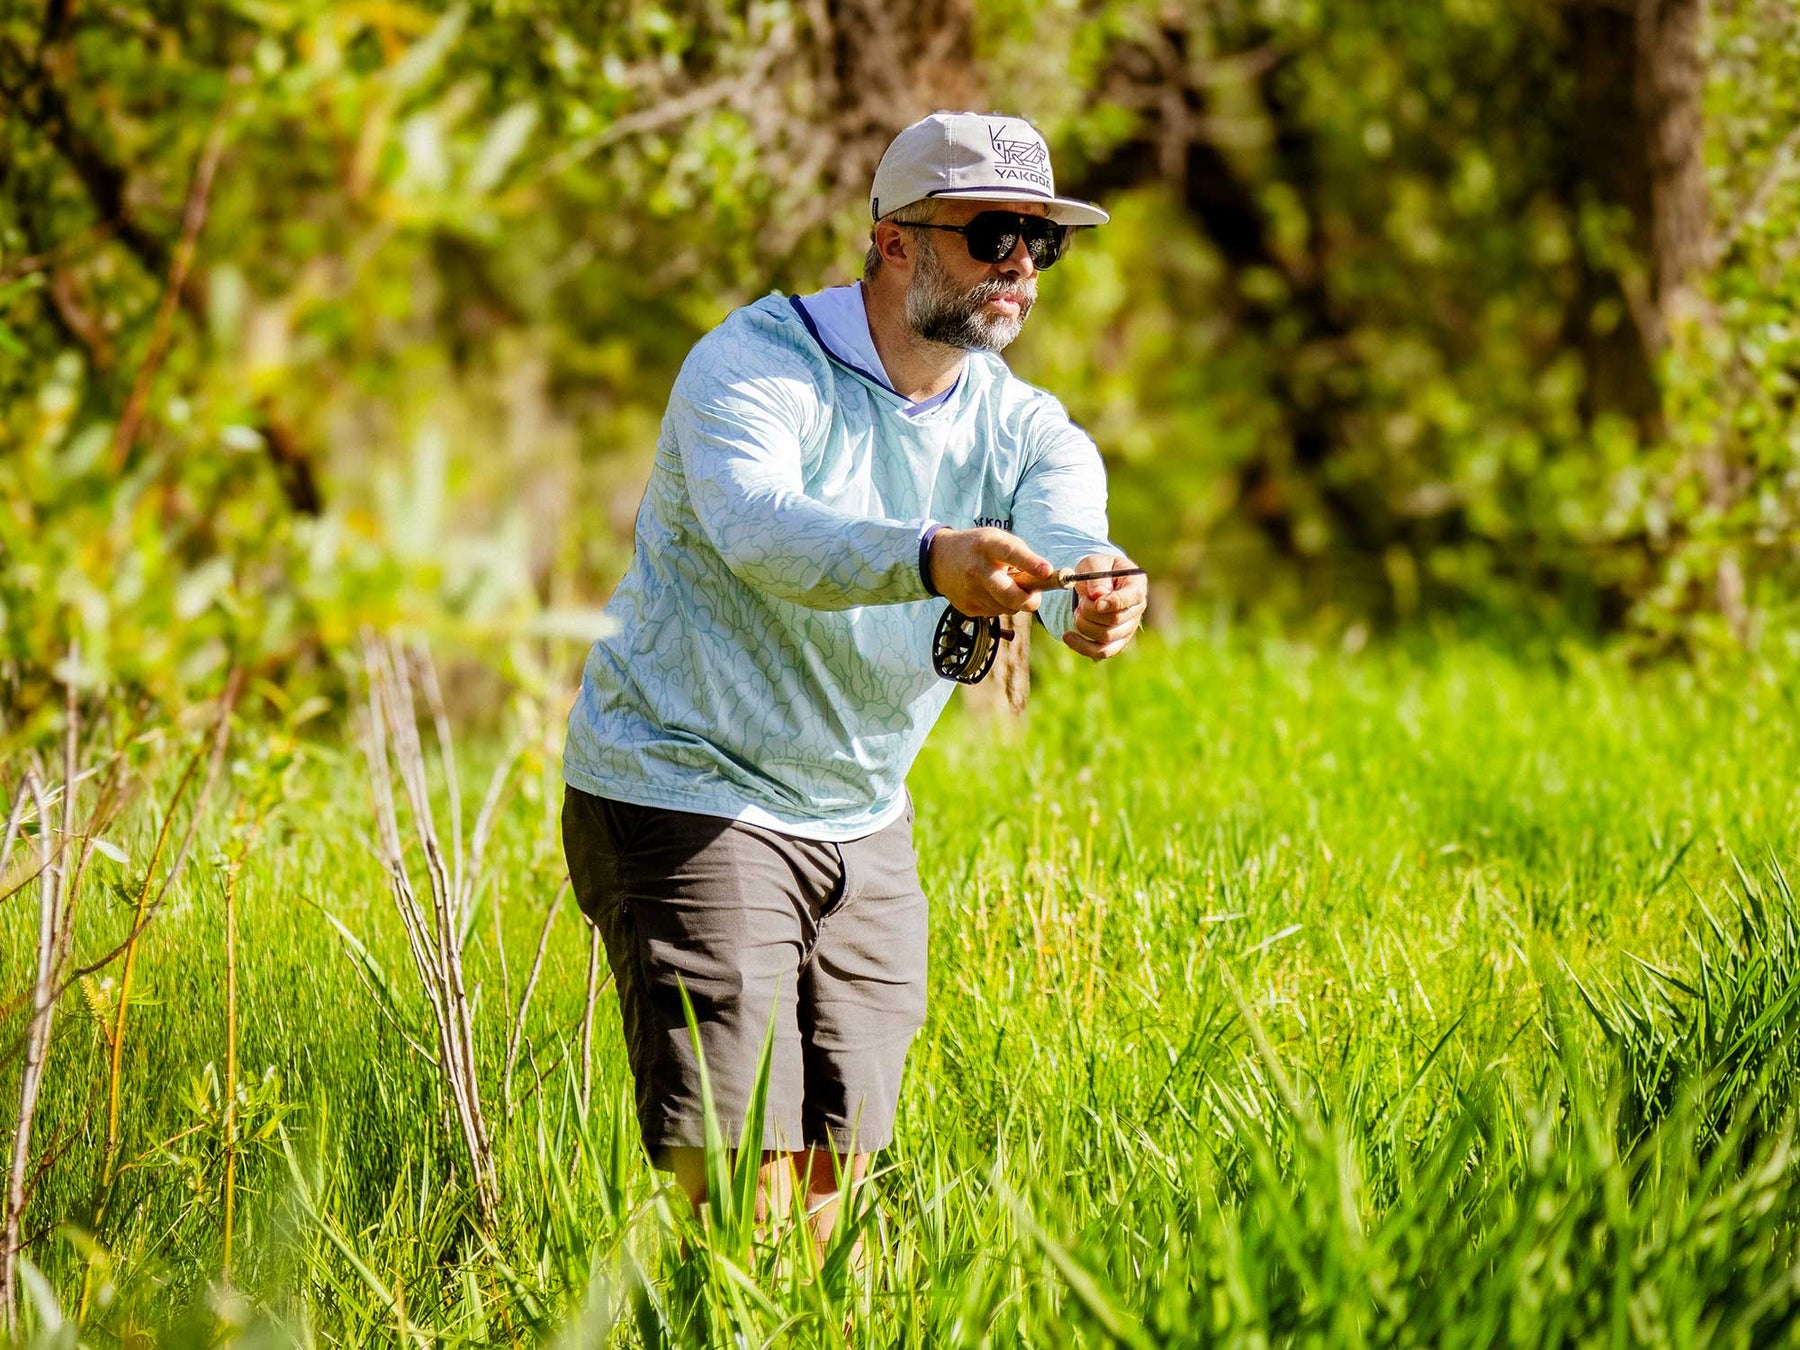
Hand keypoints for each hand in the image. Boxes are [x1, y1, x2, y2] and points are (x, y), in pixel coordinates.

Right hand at [927, 527, 1054, 617]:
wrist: (940, 560)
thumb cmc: (980, 548)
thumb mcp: (999, 540)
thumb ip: (1022, 556)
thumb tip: (1044, 580)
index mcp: (988, 545)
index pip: (1012, 553)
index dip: (1031, 563)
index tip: (1047, 572)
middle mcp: (977, 568)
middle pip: (1009, 594)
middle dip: (1028, 600)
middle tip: (1035, 599)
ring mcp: (970, 590)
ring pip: (1006, 607)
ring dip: (1013, 602)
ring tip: (1005, 587)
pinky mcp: (966, 607)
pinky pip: (995, 613)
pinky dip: (999, 606)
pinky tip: (990, 592)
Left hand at [1062, 553, 1145, 660]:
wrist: (1093, 583)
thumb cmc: (1097, 570)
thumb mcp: (1094, 564)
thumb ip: (1097, 577)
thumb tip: (1097, 595)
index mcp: (1136, 585)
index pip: (1132, 597)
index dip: (1114, 602)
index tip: (1096, 603)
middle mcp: (1136, 609)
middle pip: (1115, 619)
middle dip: (1090, 611)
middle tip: (1081, 600)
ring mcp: (1128, 628)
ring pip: (1106, 636)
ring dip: (1084, 624)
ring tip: (1079, 610)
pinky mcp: (1115, 642)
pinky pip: (1101, 652)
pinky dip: (1081, 646)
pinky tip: (1067, 636)